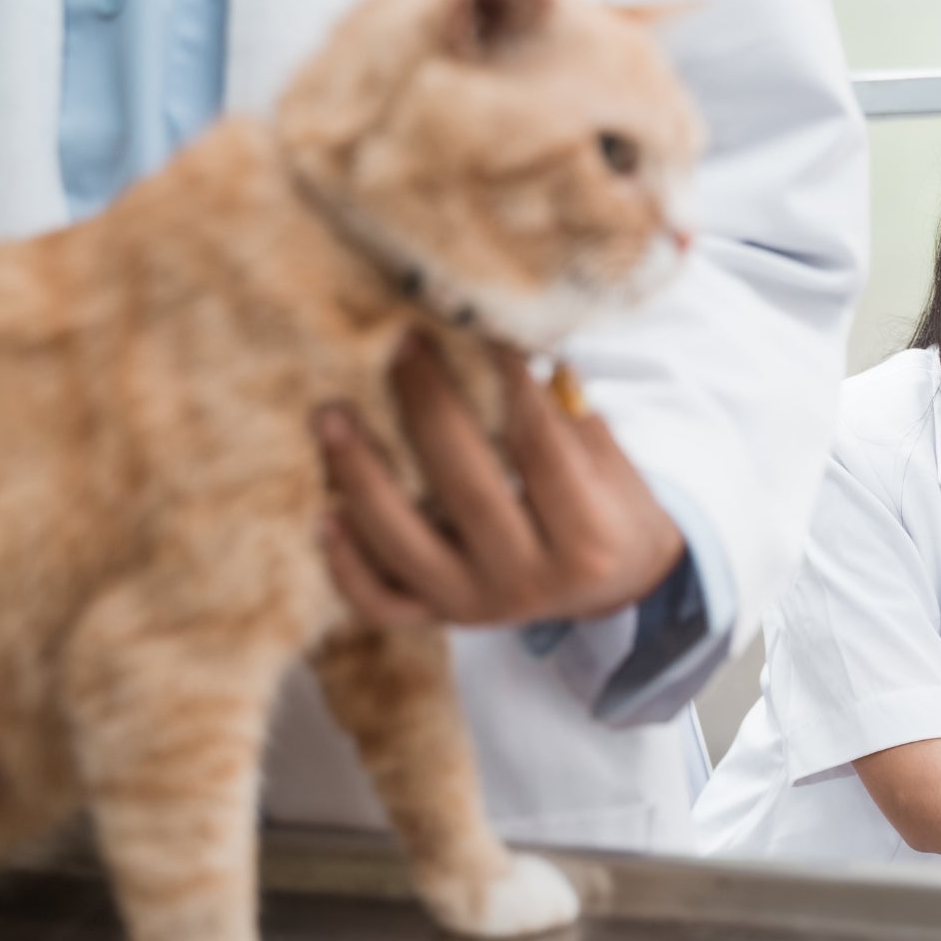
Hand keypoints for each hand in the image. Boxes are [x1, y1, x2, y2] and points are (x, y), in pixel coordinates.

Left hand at [314, 337, 684, 628]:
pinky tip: (324, 510)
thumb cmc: (610, 505)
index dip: (511, 380)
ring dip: (358, 475)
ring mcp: (478, 604)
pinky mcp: (441, 617)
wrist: (616, 588)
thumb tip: (501, 335)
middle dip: (427, 407)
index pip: (540, 448)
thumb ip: (564, 414)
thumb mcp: (609, 460)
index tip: (484, 324)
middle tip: (401, 344)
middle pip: (466, 489)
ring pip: (402, 545)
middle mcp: (529, 580)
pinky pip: (378, 601)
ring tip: (330, 413)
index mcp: (587, 539)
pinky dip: (344, 562)